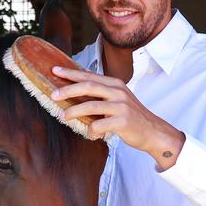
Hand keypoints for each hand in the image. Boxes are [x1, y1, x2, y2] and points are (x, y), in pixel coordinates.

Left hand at [51, 66, 184, 169]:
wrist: (152, 131)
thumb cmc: (131, 116)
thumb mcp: (117, 99)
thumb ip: (100, 93)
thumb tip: (75, 89)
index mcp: (115, 84)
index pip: (89, 76)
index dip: (71, 73)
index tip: (54, 70)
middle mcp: (118, 92)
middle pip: (88, 87)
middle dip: (68, 89)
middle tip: (53, 94)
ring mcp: (121, 106)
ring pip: (91, 106)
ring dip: (73, 112)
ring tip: (62, 116)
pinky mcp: (123, 121)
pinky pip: (99, 126)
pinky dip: (91, 131)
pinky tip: (91, 134)